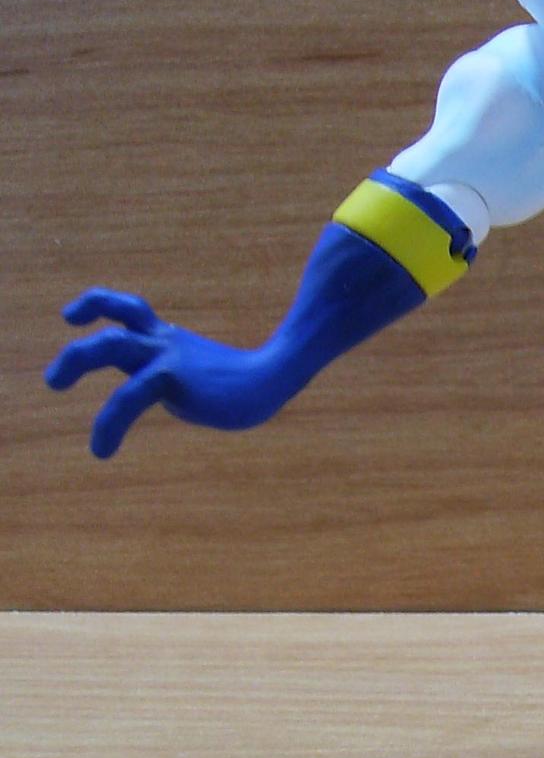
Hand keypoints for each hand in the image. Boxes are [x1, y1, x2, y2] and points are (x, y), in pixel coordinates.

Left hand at [45, 288, 290, 457]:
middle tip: (54, 381)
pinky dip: (108, 424)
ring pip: (109, 345)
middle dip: (80, 340)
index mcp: (171, 342)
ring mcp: (167, 356)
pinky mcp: (171, 377)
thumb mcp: (207, 380)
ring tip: (54, 383)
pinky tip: (101, 451)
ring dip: (74, 359)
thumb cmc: (250, 386)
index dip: (99, 306)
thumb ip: (183, 384)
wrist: (275, 379)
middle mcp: (164, 342)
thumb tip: (175, 399)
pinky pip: (127, 398)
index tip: (74, 317)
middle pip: (115, 319)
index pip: (130, 314)